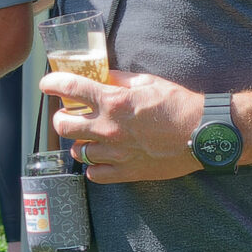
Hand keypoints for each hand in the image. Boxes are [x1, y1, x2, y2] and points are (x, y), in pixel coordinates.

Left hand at [44, 71, 204, 182]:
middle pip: (62, 126)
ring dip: (80, 143)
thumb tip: (103, 77)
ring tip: (89, 138)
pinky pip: (94, 174)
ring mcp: (115, 153)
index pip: (69, 88)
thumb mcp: (147, 82)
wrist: (204, 134)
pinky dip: (94, 167)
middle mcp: (108, 128)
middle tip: (69, 115)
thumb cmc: (179, 105)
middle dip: (61, 118)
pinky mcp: (126, 172)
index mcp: (112, 102)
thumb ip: (119, 79)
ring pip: (78, 152)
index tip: (47, 84)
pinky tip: (102, 158)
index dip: (52, 83)